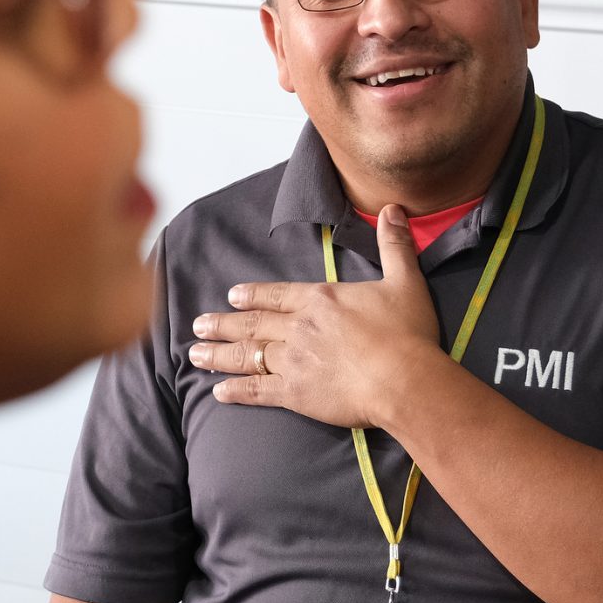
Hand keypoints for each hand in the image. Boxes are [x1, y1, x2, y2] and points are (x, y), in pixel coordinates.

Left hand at [187, 205, 443, 428]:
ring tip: (194, 353)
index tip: (232, 295)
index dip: (253, 295)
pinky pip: (257, 391)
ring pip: (246, 355)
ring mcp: (292, 360)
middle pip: (253, 323)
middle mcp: (298, 327)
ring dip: (218, 354)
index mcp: (319, 299)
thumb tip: (394, 209)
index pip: (277, 294)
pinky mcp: (294, 394)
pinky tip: (218, 393)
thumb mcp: (405, 281)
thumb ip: (394, 245)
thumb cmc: (407, 334)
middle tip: (198, 325)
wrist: (404, 380)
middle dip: (223, 324)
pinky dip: (235, 391)